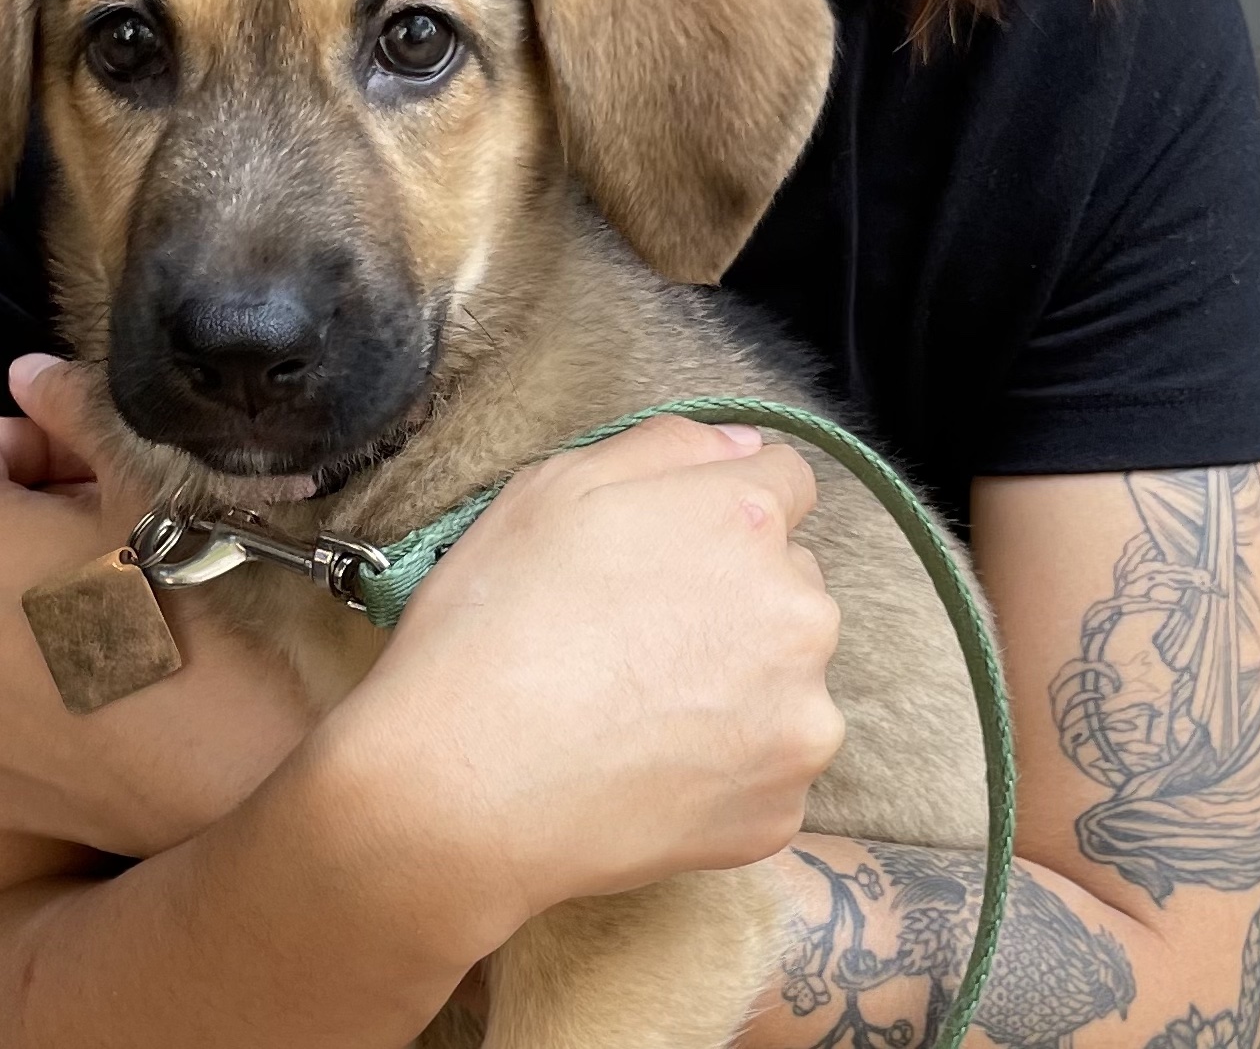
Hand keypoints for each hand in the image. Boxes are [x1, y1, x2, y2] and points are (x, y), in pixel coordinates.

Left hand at [0, 354, 314, 857]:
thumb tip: (26, 371)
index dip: (34, 444)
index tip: (96, 474)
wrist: (230, 777)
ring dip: (20, 604)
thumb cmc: (198, 614)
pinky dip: (19, 683)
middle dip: (26, 524)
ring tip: (112, 619)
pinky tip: (97, 689)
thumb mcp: (151, 487)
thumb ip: (77, 412)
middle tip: (120, 542)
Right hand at [329, 415, 845, 938]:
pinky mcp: (782, 812)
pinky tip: (647, 770)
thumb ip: (664, 448)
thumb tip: (742, 446)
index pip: (786, 484)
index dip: (722, 509)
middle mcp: (798, 617)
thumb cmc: (494, 624)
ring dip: (739, 685)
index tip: (670, 548)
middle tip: (638, 633)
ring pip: (787, 680)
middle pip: (790, 584)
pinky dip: (725, 770)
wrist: (459, 795)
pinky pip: (768, 770)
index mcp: (746, 522)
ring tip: (638, 711)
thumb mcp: (553, 489)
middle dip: (734, 596)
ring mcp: (799, 722)